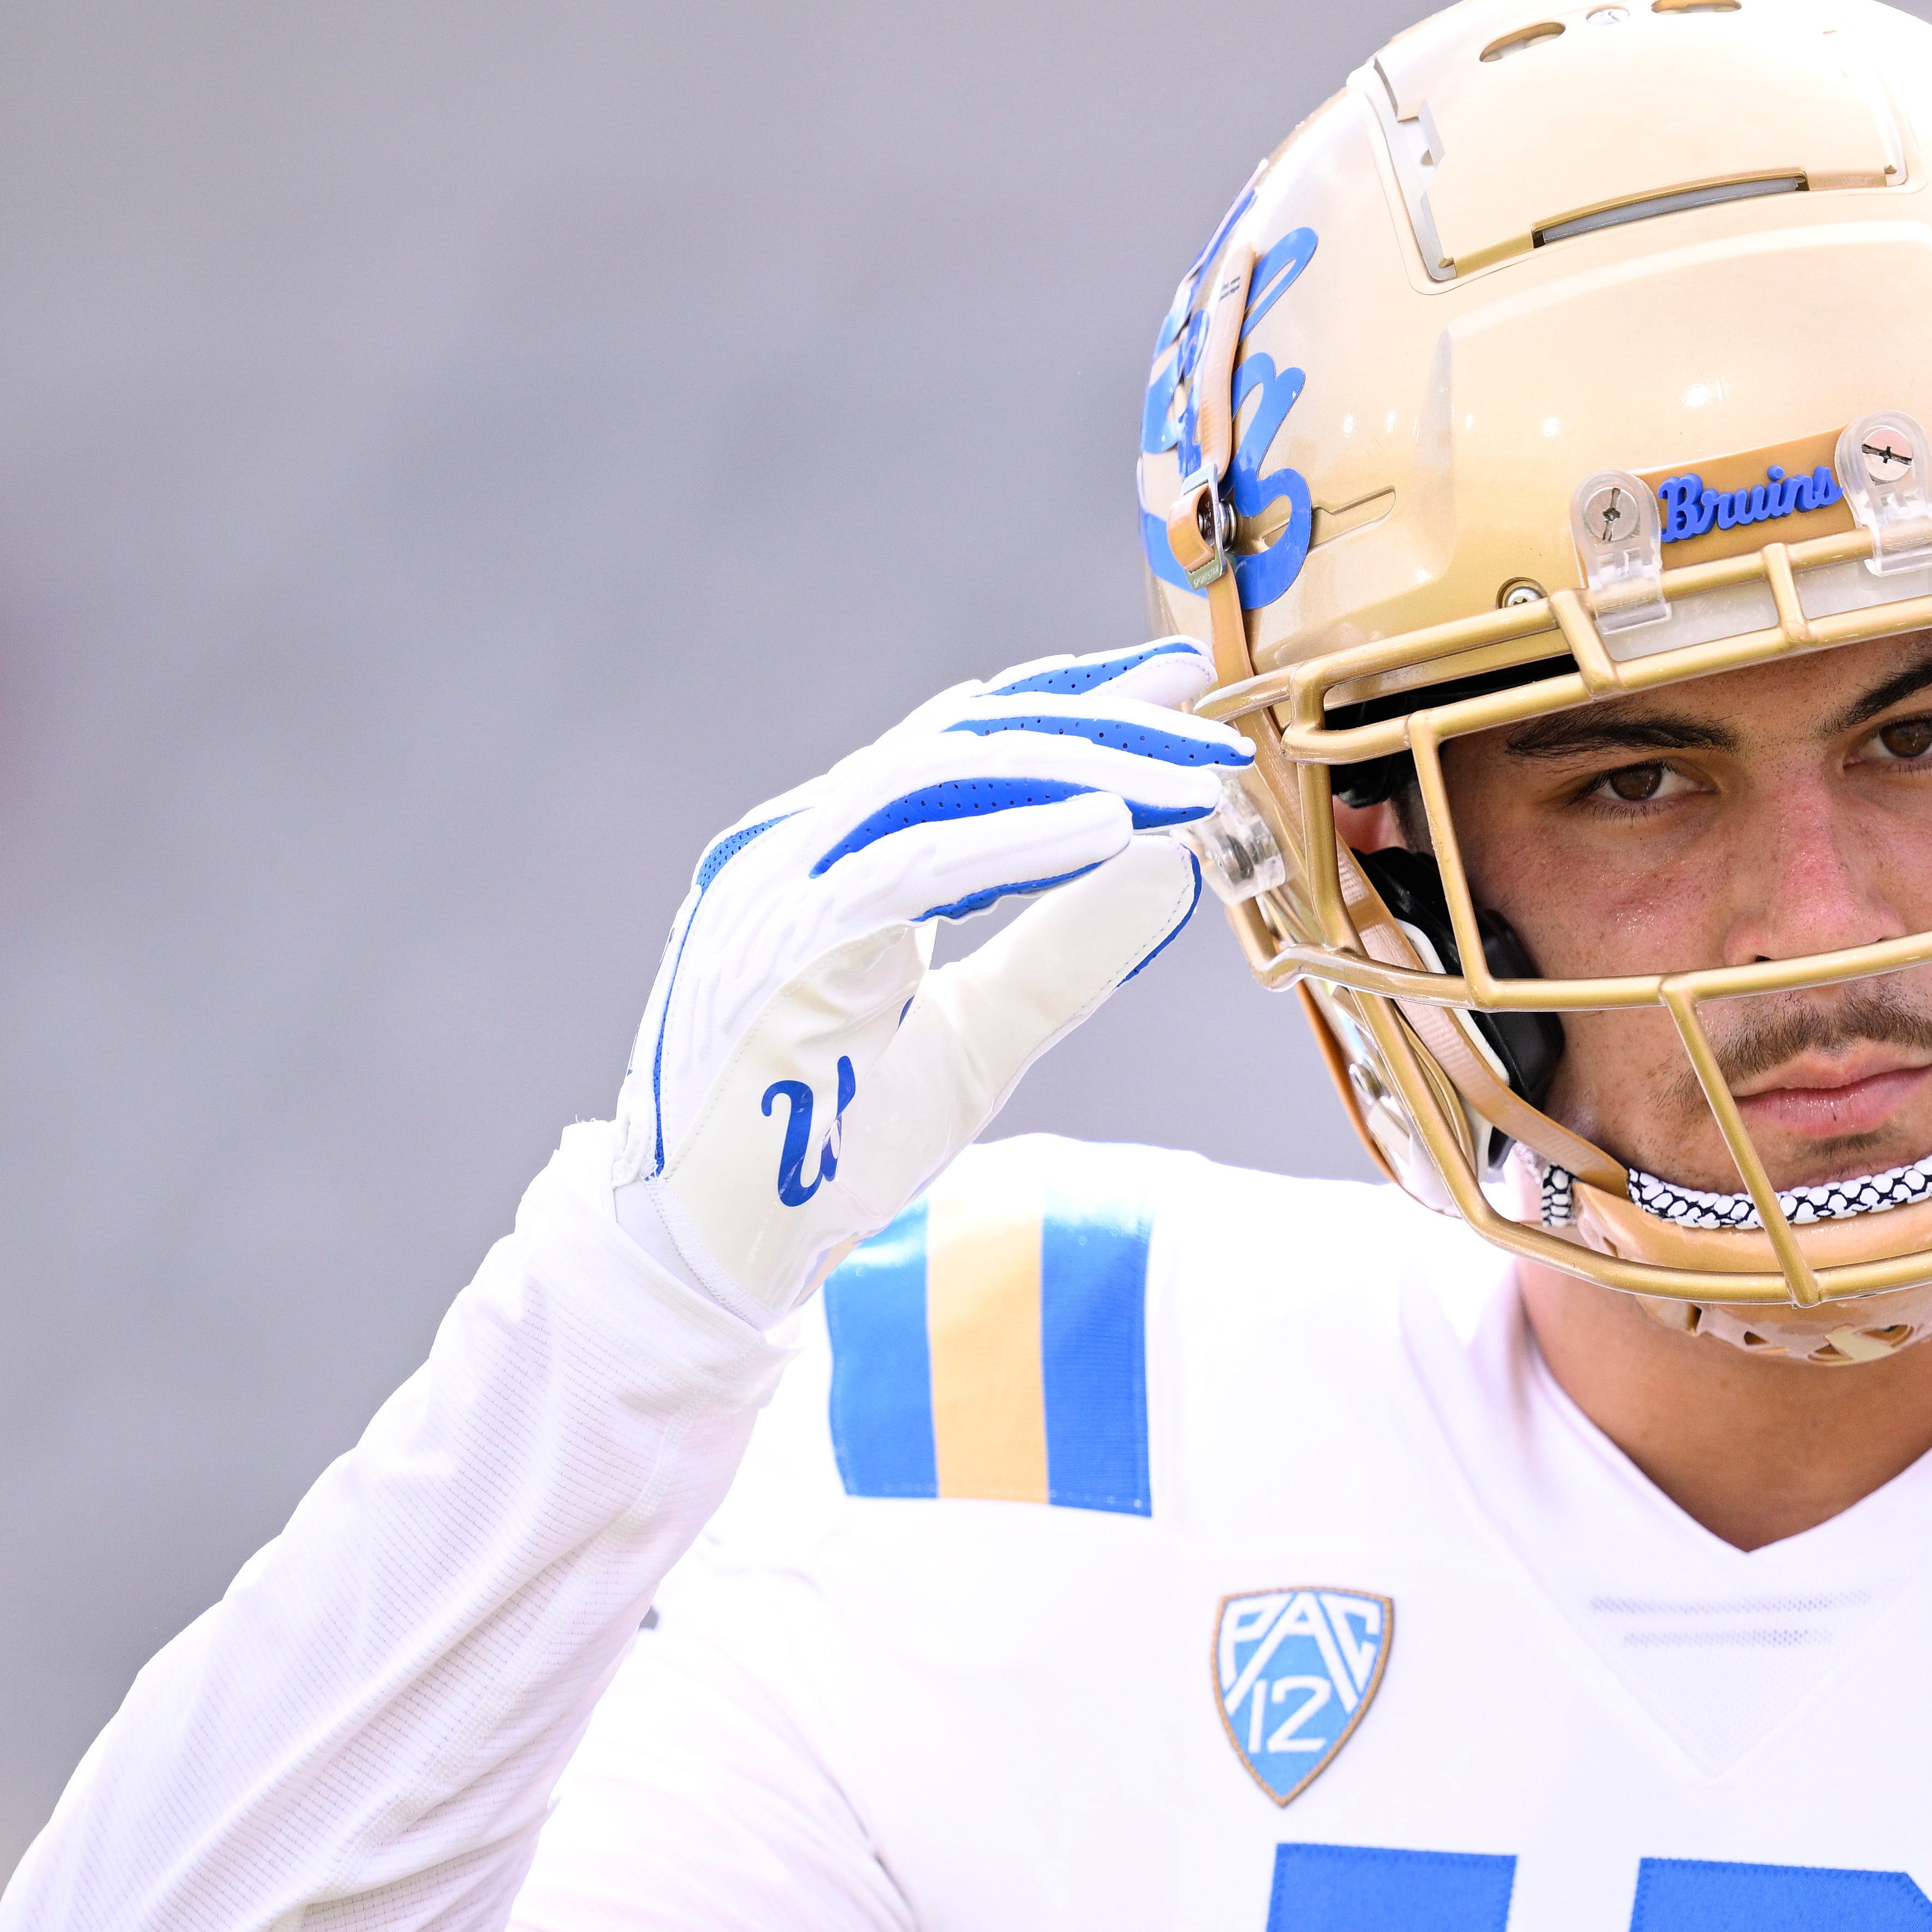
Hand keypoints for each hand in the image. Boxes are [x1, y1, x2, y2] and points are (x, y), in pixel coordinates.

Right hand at [608, 638, 1245, 1323]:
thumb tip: (1174, 865)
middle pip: (964, 739)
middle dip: (1098, 722)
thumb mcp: (984, 1035)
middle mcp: (805, 843)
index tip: (1180, 685)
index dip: (1077, 705)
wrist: (722, 1246)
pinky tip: (1111, 830)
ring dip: (1078, 770)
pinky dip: (1016, 840)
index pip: (967, 746)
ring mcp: (784, 881)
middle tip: (1209, 729)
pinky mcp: (784, 936)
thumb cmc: (832, 1144)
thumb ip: (1066, 953)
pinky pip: (912, 863)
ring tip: (1186, 786)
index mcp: (840, 855)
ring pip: (943, 776)